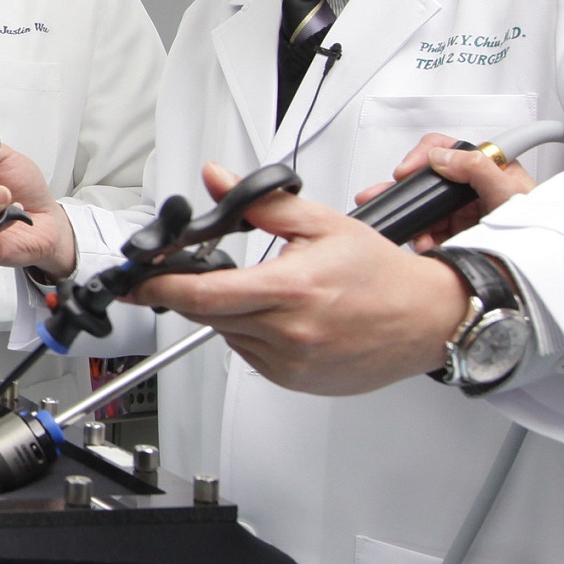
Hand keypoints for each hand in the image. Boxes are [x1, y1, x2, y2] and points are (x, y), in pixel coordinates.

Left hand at [134, 163, 471, 395]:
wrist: (426, 319)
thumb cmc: (383, 275)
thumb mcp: (323, 224)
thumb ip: (262, 203)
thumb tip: (218, 180)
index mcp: (292, 290)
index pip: (205, 294)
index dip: (162, 287)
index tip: (137, 282)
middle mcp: (289, 333)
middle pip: (208, 315)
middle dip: (194, 292)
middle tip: (202, 273)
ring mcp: (291, 363)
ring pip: (226, 335)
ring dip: (227, 312)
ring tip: (266, 291)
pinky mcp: (294, 382)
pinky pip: (249, 356)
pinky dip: (249, 334)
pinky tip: (280, 318)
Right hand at [355, 133, 541, 250]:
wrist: (531, 269)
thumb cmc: (536, 228)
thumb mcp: (509, 193)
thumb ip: (477, 168)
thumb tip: (443, 156)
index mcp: (489, 168)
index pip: (450, 148)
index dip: (425, 155)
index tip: (407, 171)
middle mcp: (473, 187)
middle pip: (430, 178)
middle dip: (406, 189)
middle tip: (384, 193)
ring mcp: (462, 212)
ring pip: (426, 207)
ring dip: (415, 218)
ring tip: (412, 229)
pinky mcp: (456, 235)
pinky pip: (428, 231)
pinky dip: (421, 237)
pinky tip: (424, 242)